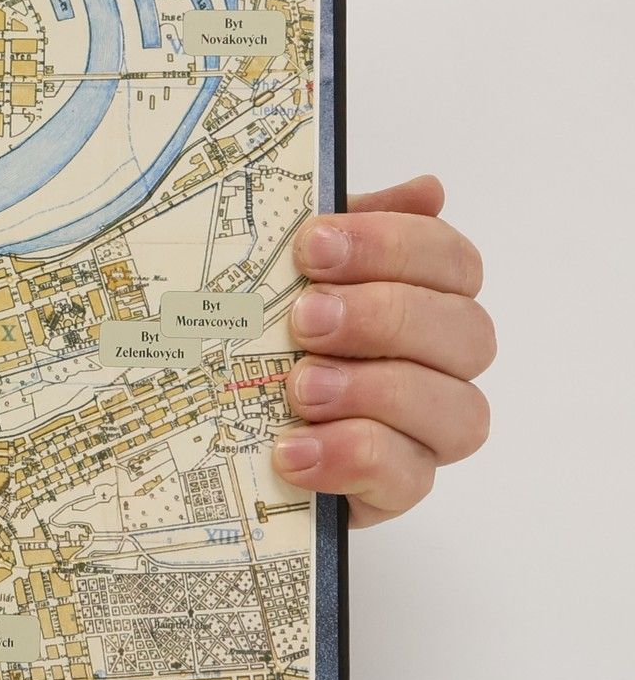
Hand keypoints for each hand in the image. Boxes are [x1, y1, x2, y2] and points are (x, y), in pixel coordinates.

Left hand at [272, 175, 492, 526]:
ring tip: (301, 388)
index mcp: (423, 298)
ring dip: (377, 391)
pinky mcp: (394, 490)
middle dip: (385, 317)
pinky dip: (352, 458)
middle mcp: (440, 364)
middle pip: (468, 333)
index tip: (314, 246)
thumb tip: (427, 190)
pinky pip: (408, 479)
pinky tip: (293, 450)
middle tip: (306, 318)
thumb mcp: (280, 273)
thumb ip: (346, 229)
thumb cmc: (258, 337)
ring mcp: (424, 432)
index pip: (451, 262)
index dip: (393, 246)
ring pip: (459, 411)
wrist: (210, 431)